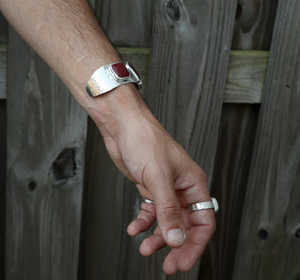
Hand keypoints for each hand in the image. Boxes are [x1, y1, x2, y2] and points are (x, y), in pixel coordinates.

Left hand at [89, 85, 215, 273]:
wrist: (123, 128)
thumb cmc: (145, 140)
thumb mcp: (158, 177)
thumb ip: (168, 210)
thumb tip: (176, 239)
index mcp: (193, 183)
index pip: (203, 221)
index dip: (195, 244)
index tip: (182, 262)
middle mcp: (181, 188)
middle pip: (185, 225)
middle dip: (176, 245)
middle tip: (167, 264)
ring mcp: (165, 189)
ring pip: (166, 221)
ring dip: (157, 237)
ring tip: (145, 248)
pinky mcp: (149, 188)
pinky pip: (150, 212)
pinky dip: (143, 223)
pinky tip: (134, 229)